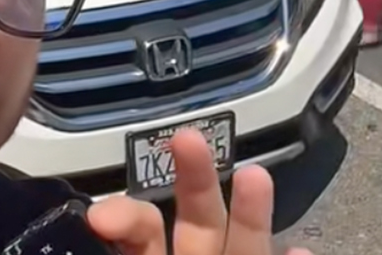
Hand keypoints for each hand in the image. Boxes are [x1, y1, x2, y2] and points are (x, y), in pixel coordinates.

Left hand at [85, 128, 298, 254]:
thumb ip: (125, 234)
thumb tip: (81, 232)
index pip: (141, 233)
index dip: (128, 217)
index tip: (102, 216)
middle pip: (199, 223)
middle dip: (195, 180)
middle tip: (186, 139)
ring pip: (245, 246)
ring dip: (252, 212)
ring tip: (253, 176)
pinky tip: (300, 253)